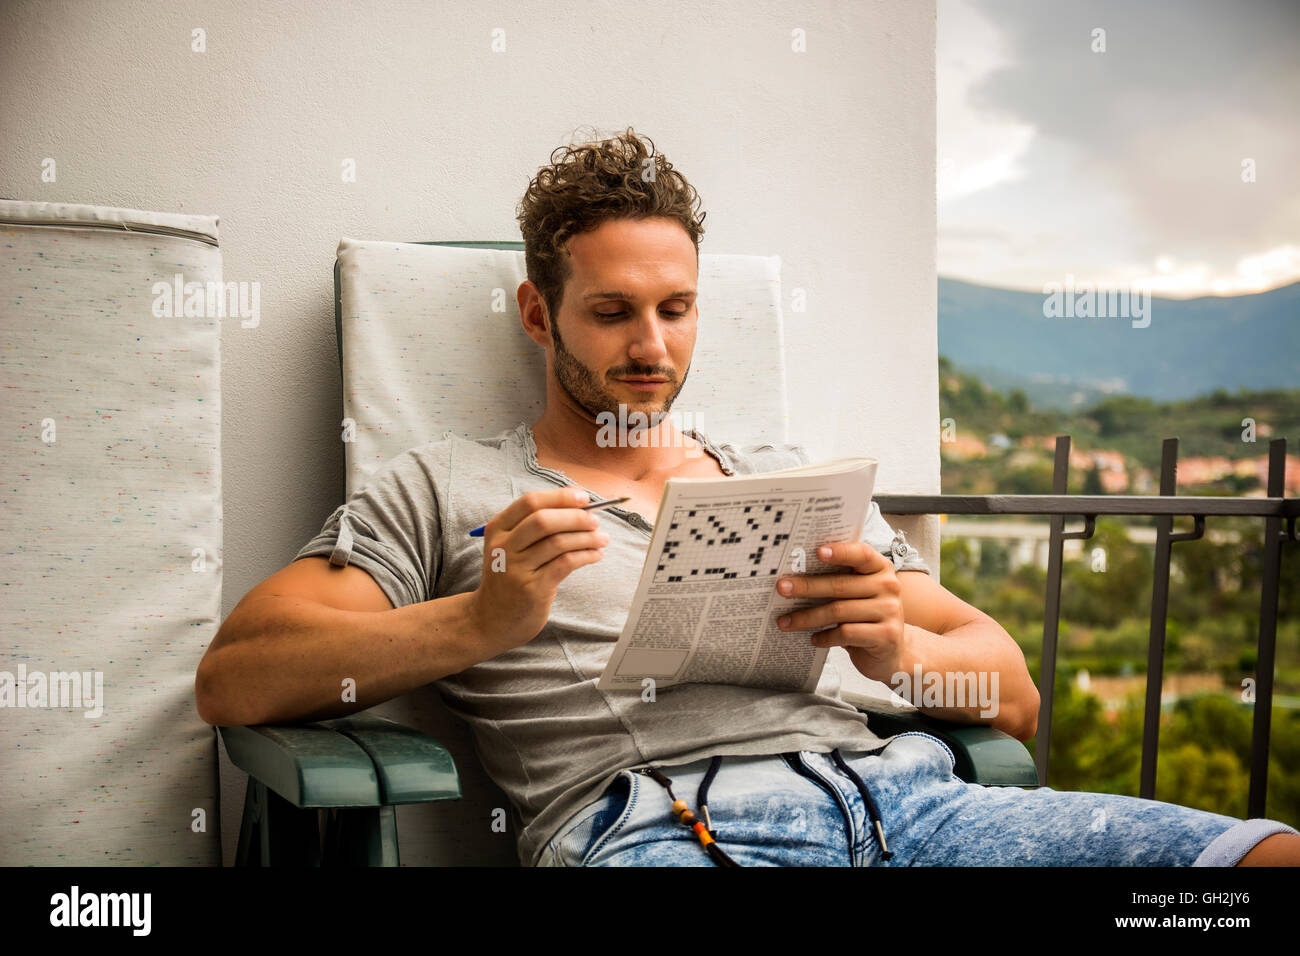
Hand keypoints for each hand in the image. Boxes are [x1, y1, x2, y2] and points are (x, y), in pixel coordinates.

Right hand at [469, 487, 608, 652]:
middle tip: (595, 521)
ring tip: (602, 538)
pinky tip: (596, 555)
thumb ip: (535, 527)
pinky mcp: (532, 589)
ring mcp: (516, 569)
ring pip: (558, 542)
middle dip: (575, 517)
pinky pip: (565, 564)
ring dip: (587, 537)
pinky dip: (586, 555)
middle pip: (543, 520)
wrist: (491, 620)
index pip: (530, 502)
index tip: (583, 498)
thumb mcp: (510, 547)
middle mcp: (503, 547)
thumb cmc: (509, 578)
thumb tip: (579, 506)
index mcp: (497, 529)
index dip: (560, 497)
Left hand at [775, 542, 905, 682]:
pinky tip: (814, 639)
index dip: (840, 552)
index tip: (817, 552)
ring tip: (785, 621)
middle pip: (840, 584)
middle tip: (782, 588)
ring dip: (807, 617)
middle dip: (807, 586)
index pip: (861, 554)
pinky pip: (846, 633)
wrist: (891, 651)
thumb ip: (839, 579)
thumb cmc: (865, 616)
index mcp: (880, 568)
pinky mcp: (886, 635)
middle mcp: (889, 586)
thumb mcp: (858, 593)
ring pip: (838, 611)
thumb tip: (796, 573)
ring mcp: (890, 611)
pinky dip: (825, 636)